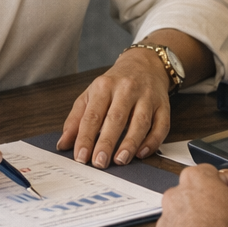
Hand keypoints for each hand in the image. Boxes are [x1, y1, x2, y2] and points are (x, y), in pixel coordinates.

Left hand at [58, 48, 171, 167]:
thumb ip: (76, 119)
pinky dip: (152, 141)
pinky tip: (141, 153)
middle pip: (116, 118)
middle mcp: (127, 89)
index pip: (93, 115)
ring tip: (120, 160)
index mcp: (104, 86)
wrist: (145, 63)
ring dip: (130, 143)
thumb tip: (63, 144)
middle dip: (107, 142)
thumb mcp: (91, 94)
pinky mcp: (163, 105)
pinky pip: (161, 125)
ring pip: (140, 122)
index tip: (80, 156)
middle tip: (99, 162)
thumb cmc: (115, 83)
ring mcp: (147, 97)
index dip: (86, 137)